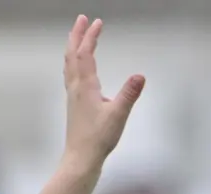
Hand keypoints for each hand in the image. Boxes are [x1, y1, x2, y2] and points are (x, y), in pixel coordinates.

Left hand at [59, 16, 144, 175]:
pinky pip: (71, 75)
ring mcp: (73, 95)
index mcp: (85, 86)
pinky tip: (78, 69)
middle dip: (77, 35)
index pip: (86, 54)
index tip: (97, 22)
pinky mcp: (74, 104)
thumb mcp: (118, 115)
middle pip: (73, 54)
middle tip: (82, 19)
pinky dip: (73, 63)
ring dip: (73, 47)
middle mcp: (76, 87)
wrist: (81, 157)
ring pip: (69, 64)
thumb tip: (140, 76)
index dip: (90, 36)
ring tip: (77, 37)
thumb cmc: (98, 138)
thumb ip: (129, 94)